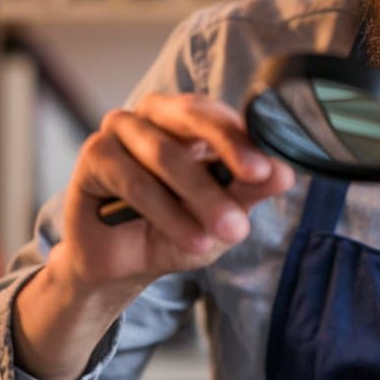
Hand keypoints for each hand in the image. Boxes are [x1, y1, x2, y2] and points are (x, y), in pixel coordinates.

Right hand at [53, 91, 294, 292]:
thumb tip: (284, 172)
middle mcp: (155, 113)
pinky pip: (135, 181)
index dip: (248, 139)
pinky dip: (168, 213)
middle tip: (256, 178)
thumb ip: (248, 191)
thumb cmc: (174, 229)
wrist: (122, 267)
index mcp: (190, 117)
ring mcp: (120, 128)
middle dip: (229, 149)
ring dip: (202, 196)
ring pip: (167, 154)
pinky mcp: (94, 154)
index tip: (270, 169)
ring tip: (229, 231)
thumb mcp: (221, 214)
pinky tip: (193, 239)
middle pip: (194, 116)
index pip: (223, 115)